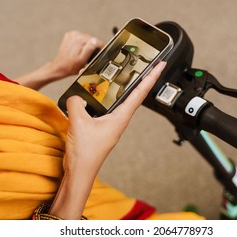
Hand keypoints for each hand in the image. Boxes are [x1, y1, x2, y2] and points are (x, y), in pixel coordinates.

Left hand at [49, 31, 103, 79]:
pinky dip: (81, 43)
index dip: (100, 48)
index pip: (97, 41)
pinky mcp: (70, 35)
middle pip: (92, 39)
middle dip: (93, 47)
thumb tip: (95, 40)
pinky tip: (78, 50)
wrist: (60, 66)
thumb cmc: (72, 66)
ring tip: (83, 54)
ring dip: (87, 45)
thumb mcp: (83, 60)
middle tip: (89, 56)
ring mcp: (72, 34)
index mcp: (81, 40)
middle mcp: (77, 34)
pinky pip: (80, 38)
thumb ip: (89, 49)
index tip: (100, 54)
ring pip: (87, 38)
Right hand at [49, 61, 165, 218]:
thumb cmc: (85, 153)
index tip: (161, 65)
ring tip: (120, 73)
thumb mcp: (79, 122)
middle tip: (145, 63)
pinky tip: (94, 93)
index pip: (140, 93)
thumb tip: (76, 96)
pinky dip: (102, 97)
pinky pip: (105, 107)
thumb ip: (77, 103)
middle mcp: (119, 120)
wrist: (79, 172)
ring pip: (118, 100)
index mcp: (120, 118)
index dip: (151, 77)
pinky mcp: (101, 127)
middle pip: (133, 94)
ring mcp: (110, 124)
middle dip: (140, 78)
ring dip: (120, 87)